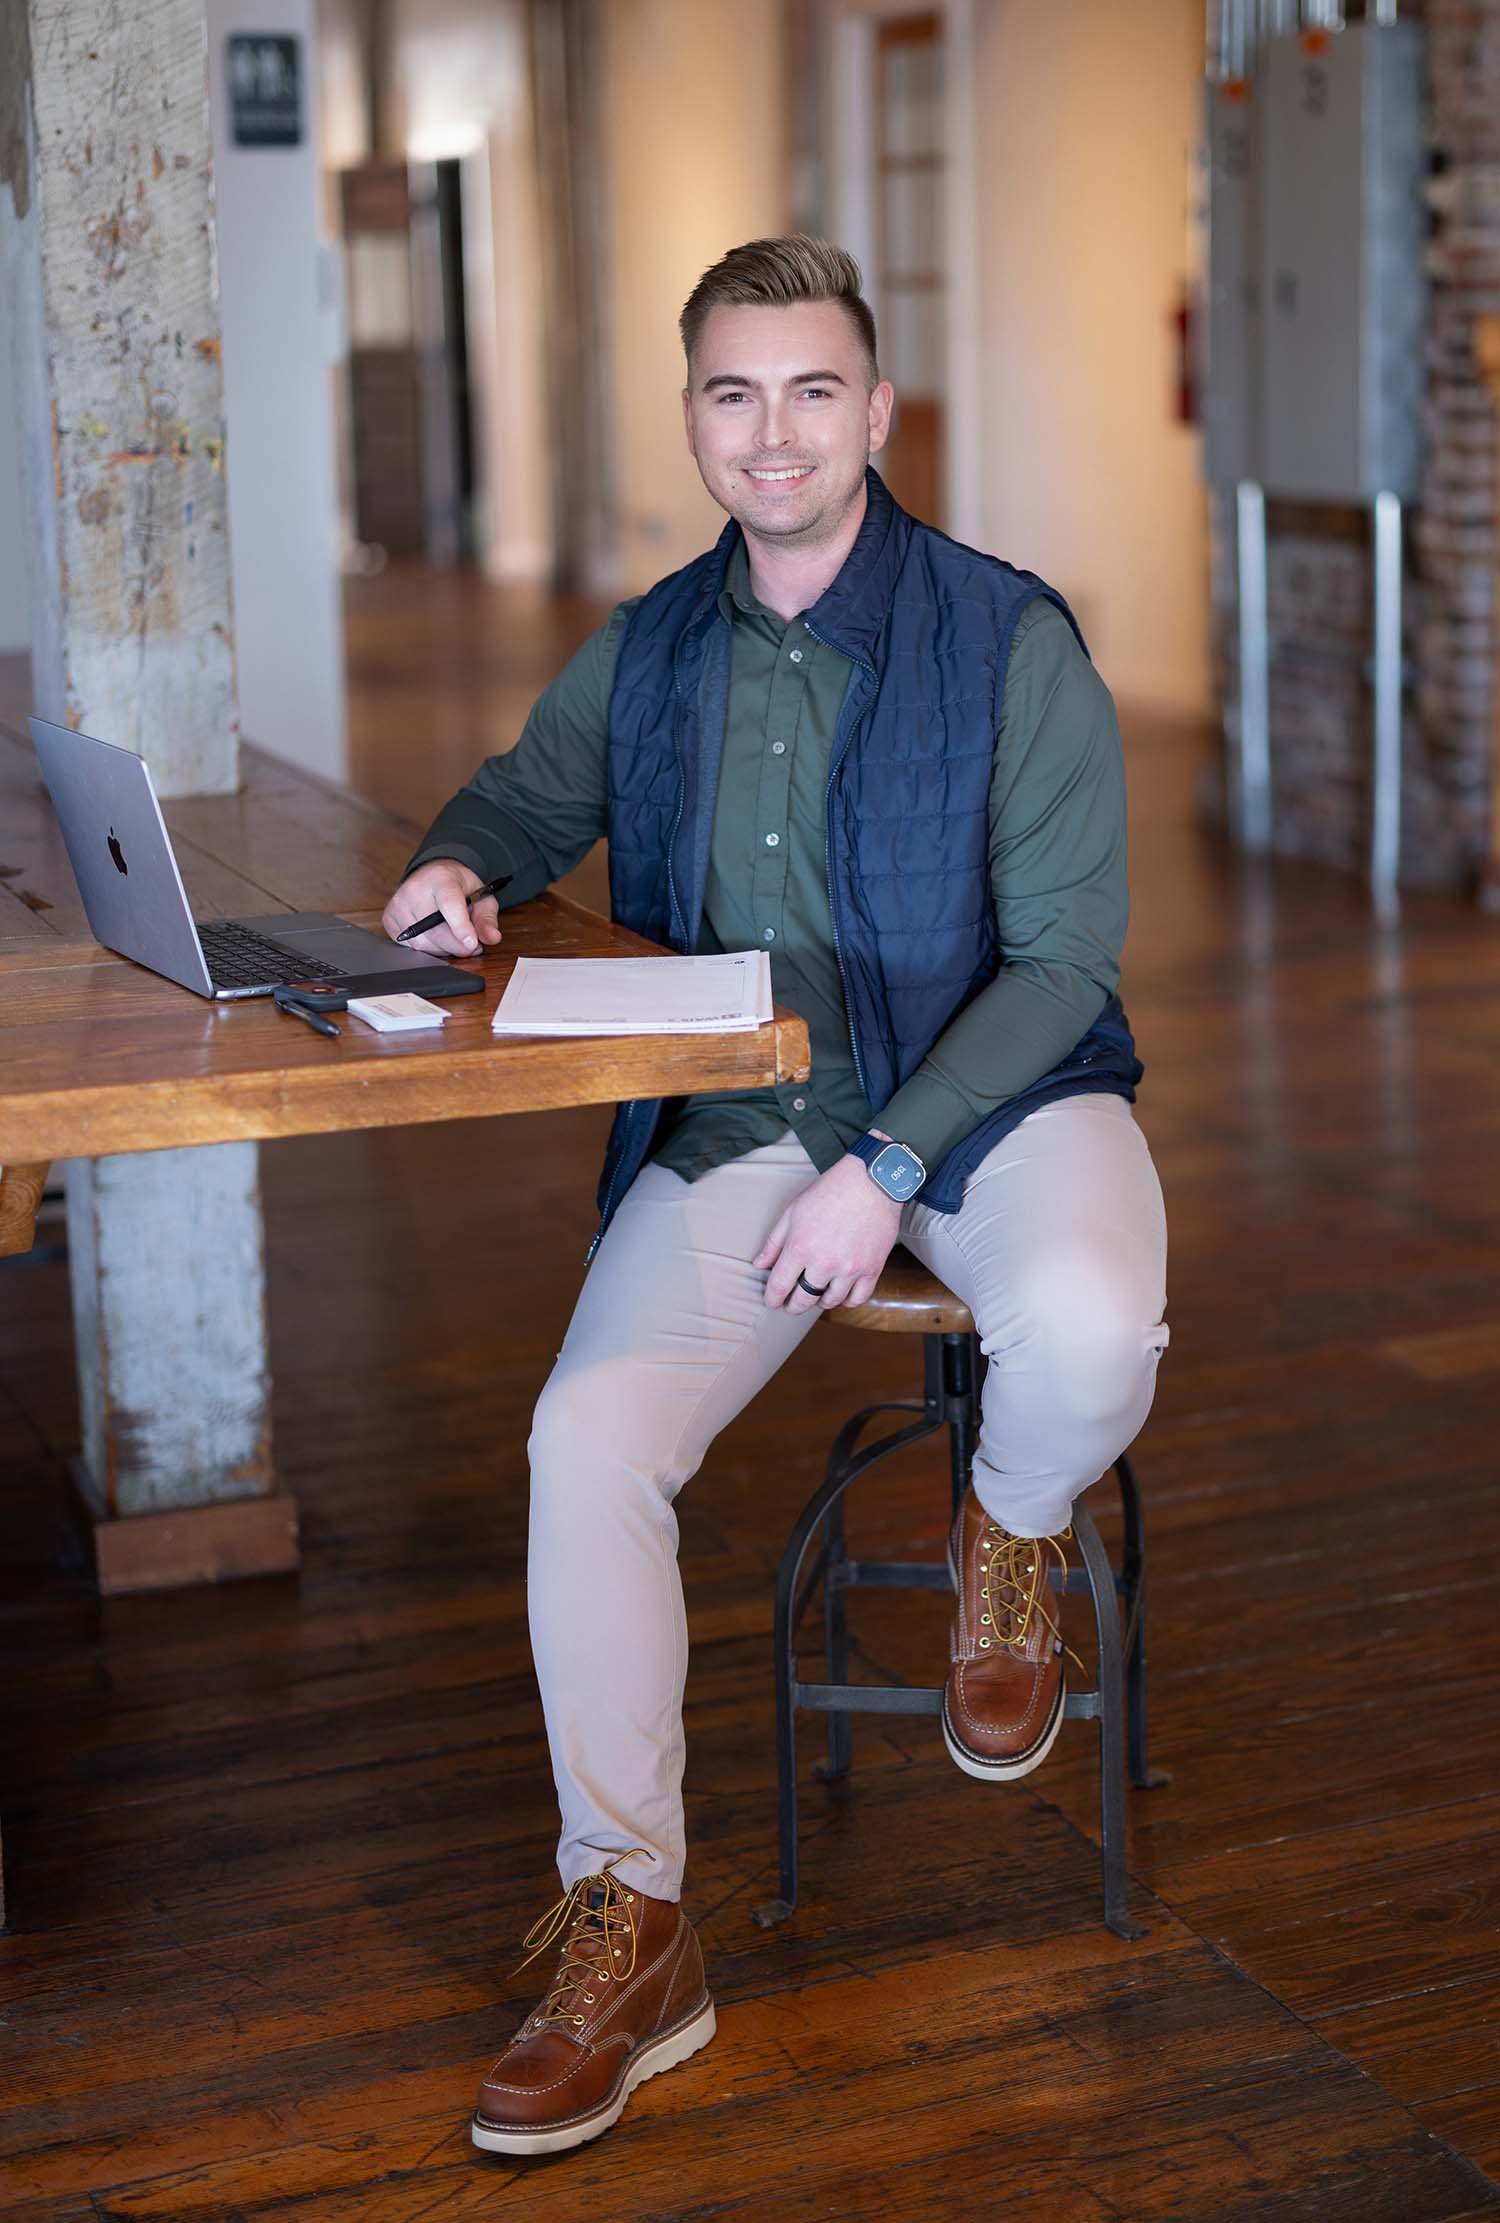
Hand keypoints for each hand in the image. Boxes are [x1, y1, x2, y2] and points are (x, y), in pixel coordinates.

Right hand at [381, 859, 503, 957]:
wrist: (434, 875)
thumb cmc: (458, 886)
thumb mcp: (481, 897)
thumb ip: (487, 919)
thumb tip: (492, 938)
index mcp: (440, 878)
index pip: (449, 904)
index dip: (461, 927)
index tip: (472, 944)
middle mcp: (414, 889)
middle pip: (435, 930)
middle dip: (458, 946)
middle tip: (472, 946)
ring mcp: (398, 904)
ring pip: (423, 943)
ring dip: (443, 949)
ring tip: (455, 938)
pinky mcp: (389, 918)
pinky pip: (410, 946)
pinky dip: (427, 948)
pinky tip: (436, 937)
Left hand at [754, 1150, 901, 1314]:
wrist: (873, 1181)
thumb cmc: (831, 1191)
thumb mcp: (793, 1212)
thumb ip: (774, 1242)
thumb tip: (760, 1265)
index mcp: (800, 1247)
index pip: (779, 1286)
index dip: (772, 1299)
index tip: (772, 1301)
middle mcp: (824, 1263)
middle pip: (803, 1300)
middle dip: (793, 1306)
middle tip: (791, 1305)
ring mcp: (850, 1268)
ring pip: (830, 1302)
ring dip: (819, 1302)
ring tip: (816, 1295)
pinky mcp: (872, 1269)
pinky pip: (857, 1298)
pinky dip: (846, 1300)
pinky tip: (840, 1293)